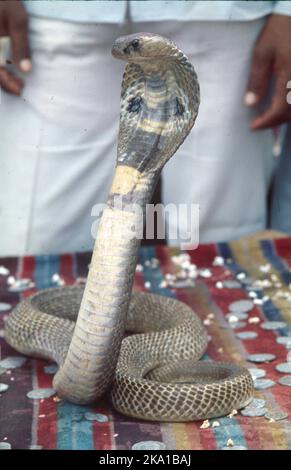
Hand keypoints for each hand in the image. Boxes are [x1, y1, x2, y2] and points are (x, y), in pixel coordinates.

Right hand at [0, 0, 30, 94]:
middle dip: (6, 83)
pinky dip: (2, 69)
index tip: (20, 88)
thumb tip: (26, 70)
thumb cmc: (6, 3)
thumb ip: (21, 46)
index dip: (8, 84)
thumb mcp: (18, 22)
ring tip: (17, 81)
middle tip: (21, 86)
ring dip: (4, 77)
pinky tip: (11, 70)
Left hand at [245, 14, 290, 129]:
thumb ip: (256, 80)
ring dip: (285, 116)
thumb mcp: (262, 54)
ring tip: (270, 116)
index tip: (254, 126)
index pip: (279, 111)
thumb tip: (250, 103)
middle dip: (275, 122)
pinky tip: (282, 104)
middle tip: (260, 123)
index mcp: (290, 78)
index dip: (266, 122)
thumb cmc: (279, 31)